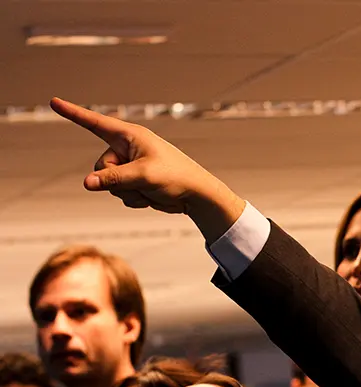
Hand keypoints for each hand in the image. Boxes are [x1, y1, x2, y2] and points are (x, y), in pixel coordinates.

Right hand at [49, 98, 244, 242]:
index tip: (53, 102)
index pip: (95, 123)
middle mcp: (128, 148)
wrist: (196, 195)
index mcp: (131, 136)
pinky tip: (152, 196)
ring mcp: (130, 166)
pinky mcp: (134, 181)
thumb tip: (86, 183)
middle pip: (100, 166)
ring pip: (108, 184)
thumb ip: (112, 179)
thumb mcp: (142, 176)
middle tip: (142, 181)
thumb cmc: (175, 177)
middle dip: (116, 180)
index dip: (73, 113)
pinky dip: (134, 199)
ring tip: (151, 188)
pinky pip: (120, 193)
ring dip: (128, 192)